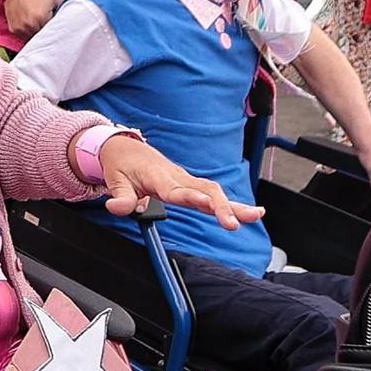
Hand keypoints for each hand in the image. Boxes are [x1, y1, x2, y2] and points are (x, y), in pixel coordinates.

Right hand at [2, 0, 62, 39]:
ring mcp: (21, 28)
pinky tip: (29, 23)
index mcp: (42, 18)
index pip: (53, 31)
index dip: (55, 28)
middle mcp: (30, 25)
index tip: (55, 24)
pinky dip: (27, 32)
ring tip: (37, 22)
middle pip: (42, 36)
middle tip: (46, 23)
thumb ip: (65, 9)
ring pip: (32, 37)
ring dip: (36, 33)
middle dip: (46, 31)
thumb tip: (73, 19)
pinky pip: (24, 36)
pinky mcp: (14, 30)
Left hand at [95, 135, 262, 230]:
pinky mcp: (189, 183)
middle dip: (222, 206)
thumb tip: (116, 208)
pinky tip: (250, 213)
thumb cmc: (121, 163)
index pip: (179, 191)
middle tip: (234, 224)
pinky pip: (211, 193)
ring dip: (234, 204)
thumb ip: (121, 197)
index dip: (193, 198)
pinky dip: (230, 203)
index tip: (208, 206)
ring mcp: (186, 179)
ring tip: (256, 215)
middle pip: (205, 190)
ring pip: (213, 190)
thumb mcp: (114, 180)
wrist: (124, 146)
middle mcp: (177, 177)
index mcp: (159, 178)